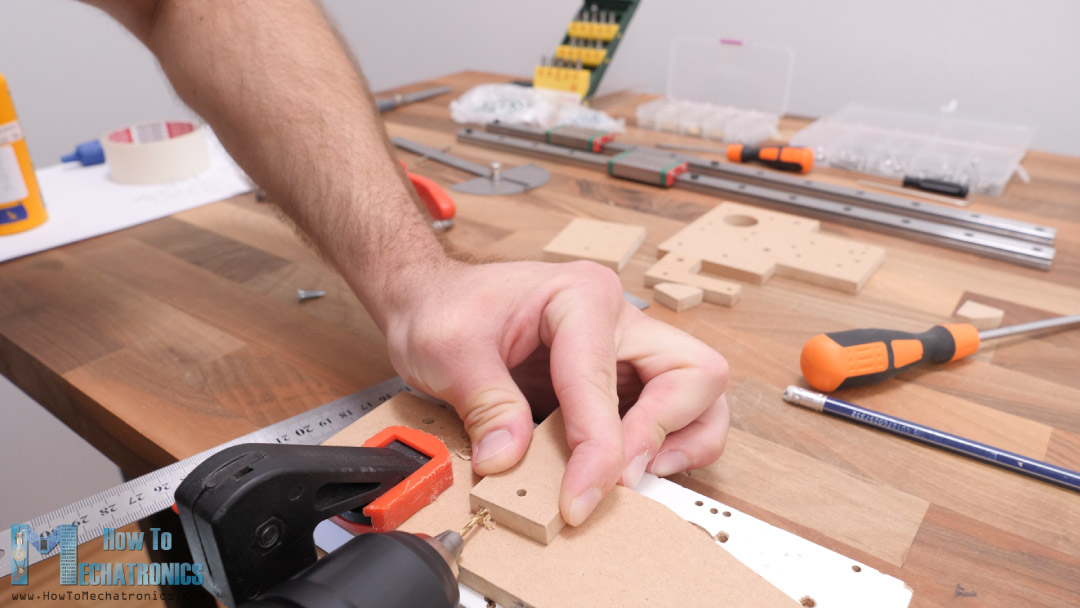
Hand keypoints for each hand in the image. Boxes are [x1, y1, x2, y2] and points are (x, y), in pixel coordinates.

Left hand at [383, 260, 729, 525]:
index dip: (598, 449)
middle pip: (694, 374)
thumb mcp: (448, 350)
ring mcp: (628, 347)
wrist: (434, 301)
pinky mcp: (622, 377)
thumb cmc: (446, 310)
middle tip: (620, 481)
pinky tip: (623, 469)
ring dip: (681, 442)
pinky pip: (672, 412)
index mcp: (581, 296)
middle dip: (664, 434)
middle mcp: (619, 317)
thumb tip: (509, 461)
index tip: (578, 500)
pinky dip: (662, 446)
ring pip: (699, 393)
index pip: (605, 382)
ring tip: (634, 478)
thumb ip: (485, 405)